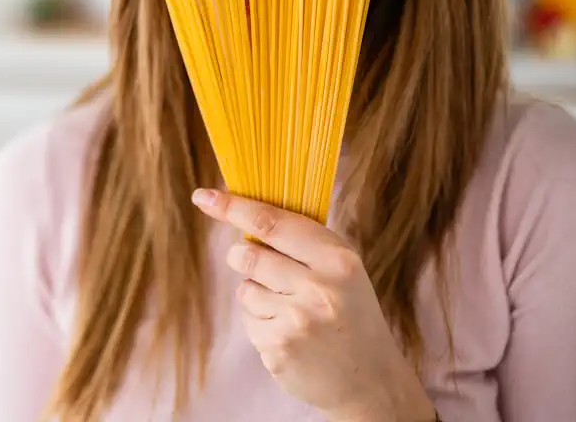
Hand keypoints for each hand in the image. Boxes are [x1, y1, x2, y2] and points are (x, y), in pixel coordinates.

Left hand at [191, 188, 435, 421]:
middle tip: (257, 265)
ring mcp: (297, 321)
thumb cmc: (349, 313)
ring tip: (291, 310)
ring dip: (256, 294)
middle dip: (242, 256)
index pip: (272, 222)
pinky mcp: (279, 349)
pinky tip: (290, 334)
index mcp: (337, 259)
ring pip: (245, 289)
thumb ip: (302, 242)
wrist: (371, 380)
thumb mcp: (342, 270)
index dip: (233, 207)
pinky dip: (261, 323)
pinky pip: (248, 321)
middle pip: (248, 254)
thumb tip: (245, 212)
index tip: (204, 196)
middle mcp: (319, 288)